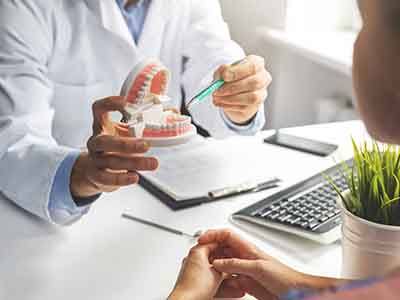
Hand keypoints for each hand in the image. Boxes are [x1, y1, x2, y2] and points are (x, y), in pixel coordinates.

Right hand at [70, 96, 158, 199]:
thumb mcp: (127, 132)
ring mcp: (95, 159)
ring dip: (134, 163)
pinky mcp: (97, 175)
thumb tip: (173, 111)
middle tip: (147, 145)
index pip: (99, 108)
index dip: (112, 103)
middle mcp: (96, 141)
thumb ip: (147, 122)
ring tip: (154, 163)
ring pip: (112, 161)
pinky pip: (107, 178)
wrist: (96, 171)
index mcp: (103, 125)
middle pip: (105, 141)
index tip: (129, 104)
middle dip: (126, 144)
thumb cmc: (117, 147)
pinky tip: (135, 177)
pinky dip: (122, 179)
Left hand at [168, 243, 244, 299]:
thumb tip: (230, 266)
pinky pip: (210, 282)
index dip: (227, 246)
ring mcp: (193, 273)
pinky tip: (232, 291)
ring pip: (213, 273)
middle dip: (228, 266)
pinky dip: (220, 286)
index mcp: (197, 252)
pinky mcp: (194, 284)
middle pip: (215, 259)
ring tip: (238, 283)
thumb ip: (225, 266)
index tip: (236, 249)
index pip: (214, 243)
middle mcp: (193, 260)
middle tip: (238, 267)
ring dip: (227, 279)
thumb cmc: (195, 288)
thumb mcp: (217, 274)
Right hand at [199, 229, 336, 299]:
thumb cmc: (284, 276)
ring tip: (205, 269)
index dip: (214, 234)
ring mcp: (245, 270)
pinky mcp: (246, 283)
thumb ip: (237, 264)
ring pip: (224, 264)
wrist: (296, 292)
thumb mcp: (258, 268)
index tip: (202, 239)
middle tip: (199, 255)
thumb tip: (219, 263)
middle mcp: (245, 257)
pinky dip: (222, 280)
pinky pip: (229, 278)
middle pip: (223, 249)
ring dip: (215, 266)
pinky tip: (218, 283)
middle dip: (211, 250)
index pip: (227, 235)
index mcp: (248, 249)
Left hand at [213, 55, 271, 124]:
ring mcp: (261, 93)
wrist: (235, 92)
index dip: (238, 72)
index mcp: (257, 63)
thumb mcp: (224, 70)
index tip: (224, 76)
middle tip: (217, 91)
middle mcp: (263, 77)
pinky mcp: (256, 105)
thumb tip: (219, 78)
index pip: (252, 66)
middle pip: (254, 83)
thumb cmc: (231, 77)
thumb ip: (222, 71)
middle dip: (233, 88)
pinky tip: (219, 103)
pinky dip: (229, 106)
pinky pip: (244, 107)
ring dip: (230, 99)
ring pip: (251, 97)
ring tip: (216, 98)